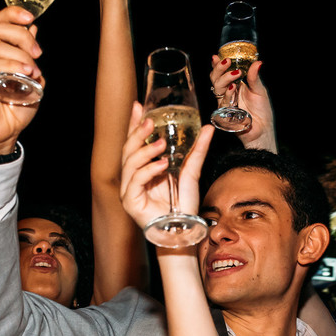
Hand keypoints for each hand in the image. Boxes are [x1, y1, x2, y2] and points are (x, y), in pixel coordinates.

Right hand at [0, 6, 44, 156]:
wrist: (4, 133)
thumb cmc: (15, 108)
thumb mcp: (30, 77)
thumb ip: (29, 55)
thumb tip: (33, 28)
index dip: (12, 14)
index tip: (30, 18)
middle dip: (22, 36)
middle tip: (37, 53)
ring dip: (21, 57)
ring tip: (33, 72)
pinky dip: (10, 66)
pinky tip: (23, 74)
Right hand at [119, 102, 214, 231]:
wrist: (184, 229)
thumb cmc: (184, 205)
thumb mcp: (191, 172)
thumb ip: (197, 151)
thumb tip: (208, 128)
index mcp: (143, 168)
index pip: (135, 142)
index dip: (134, 124)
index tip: (138, 106)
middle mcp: (133, 177)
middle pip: (128, 149)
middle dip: (137, 133)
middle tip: (150, 121)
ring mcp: (129, 190)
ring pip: (129, 163)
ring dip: (145, 151)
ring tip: (162, 145)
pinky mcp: (130, 202)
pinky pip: (136, 180)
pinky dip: (148, 170)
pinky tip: (162, 165)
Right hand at [209, 57, 276, 150]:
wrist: (263, 129)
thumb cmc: (262, 111)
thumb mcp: (259, 90)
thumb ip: (254, 77)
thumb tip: (257, 62)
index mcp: (235, 85)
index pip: (222, 73)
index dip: (218, 65)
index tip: (216, 56)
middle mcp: (228, 93)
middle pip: (215, 79)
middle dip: (219, 69)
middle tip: (227, 62)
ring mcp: (226, 103)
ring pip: (217, 88)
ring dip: (225, 79)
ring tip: (236, 74)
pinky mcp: (225, 113)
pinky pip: (222, 101)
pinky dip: (228, 93)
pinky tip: (233, 88)